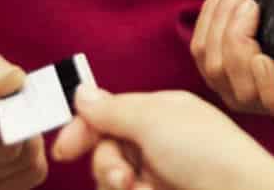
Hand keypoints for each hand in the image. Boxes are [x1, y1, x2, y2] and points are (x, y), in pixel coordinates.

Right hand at [0, 41, 47, 189]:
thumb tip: (13, 83)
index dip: (9, 109)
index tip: (15, 89)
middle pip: (3, 151)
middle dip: (21, 121)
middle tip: (10, 101)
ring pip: (21, 167)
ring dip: (27, 139)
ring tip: (5, 118)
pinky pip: (25, 179)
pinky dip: (28, 159)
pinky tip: (7, 139)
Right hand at [51, 89, 273, 189]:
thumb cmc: (209, 154)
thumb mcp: (155, 120)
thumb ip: (113, 110)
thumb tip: (81, 92)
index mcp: (159, 112)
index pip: (107, 115)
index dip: (82, 131)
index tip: (64, 151)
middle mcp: (158, 142)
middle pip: (105, 152)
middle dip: (108, 166)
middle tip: (125, 178)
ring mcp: (161, 175)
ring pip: (114, 181)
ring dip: (122, 187)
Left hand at [189, 0, 273, 134]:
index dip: (267, 82)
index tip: (262, 55)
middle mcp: (262, 108)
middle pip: (233, 77)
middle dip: (234, 33)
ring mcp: (235, 91)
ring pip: (210, 61)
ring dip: (219, 16)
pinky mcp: (217, 72)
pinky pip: (200, 48)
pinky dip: (209, 16)